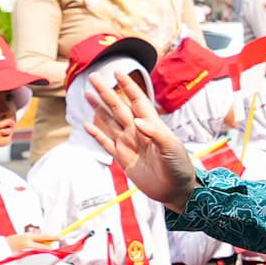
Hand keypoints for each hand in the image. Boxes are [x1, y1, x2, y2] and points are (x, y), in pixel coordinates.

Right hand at [80, 76, 196, 208]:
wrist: (176, 191)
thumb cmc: (179, 167)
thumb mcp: (171, 148)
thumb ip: (155, 133)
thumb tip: (136, 120)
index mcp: (151, 125)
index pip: (137, 100)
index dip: (128, 87)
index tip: (118, 72)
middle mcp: (138, 132)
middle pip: (118, 107)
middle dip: (106, 92)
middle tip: (93, 77)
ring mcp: (129, 144)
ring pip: (110, 122)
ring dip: (98, 108)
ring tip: (87, 94)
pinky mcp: (123, 159)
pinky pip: (106, 143)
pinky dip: (96, 134)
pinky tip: (86, 125)